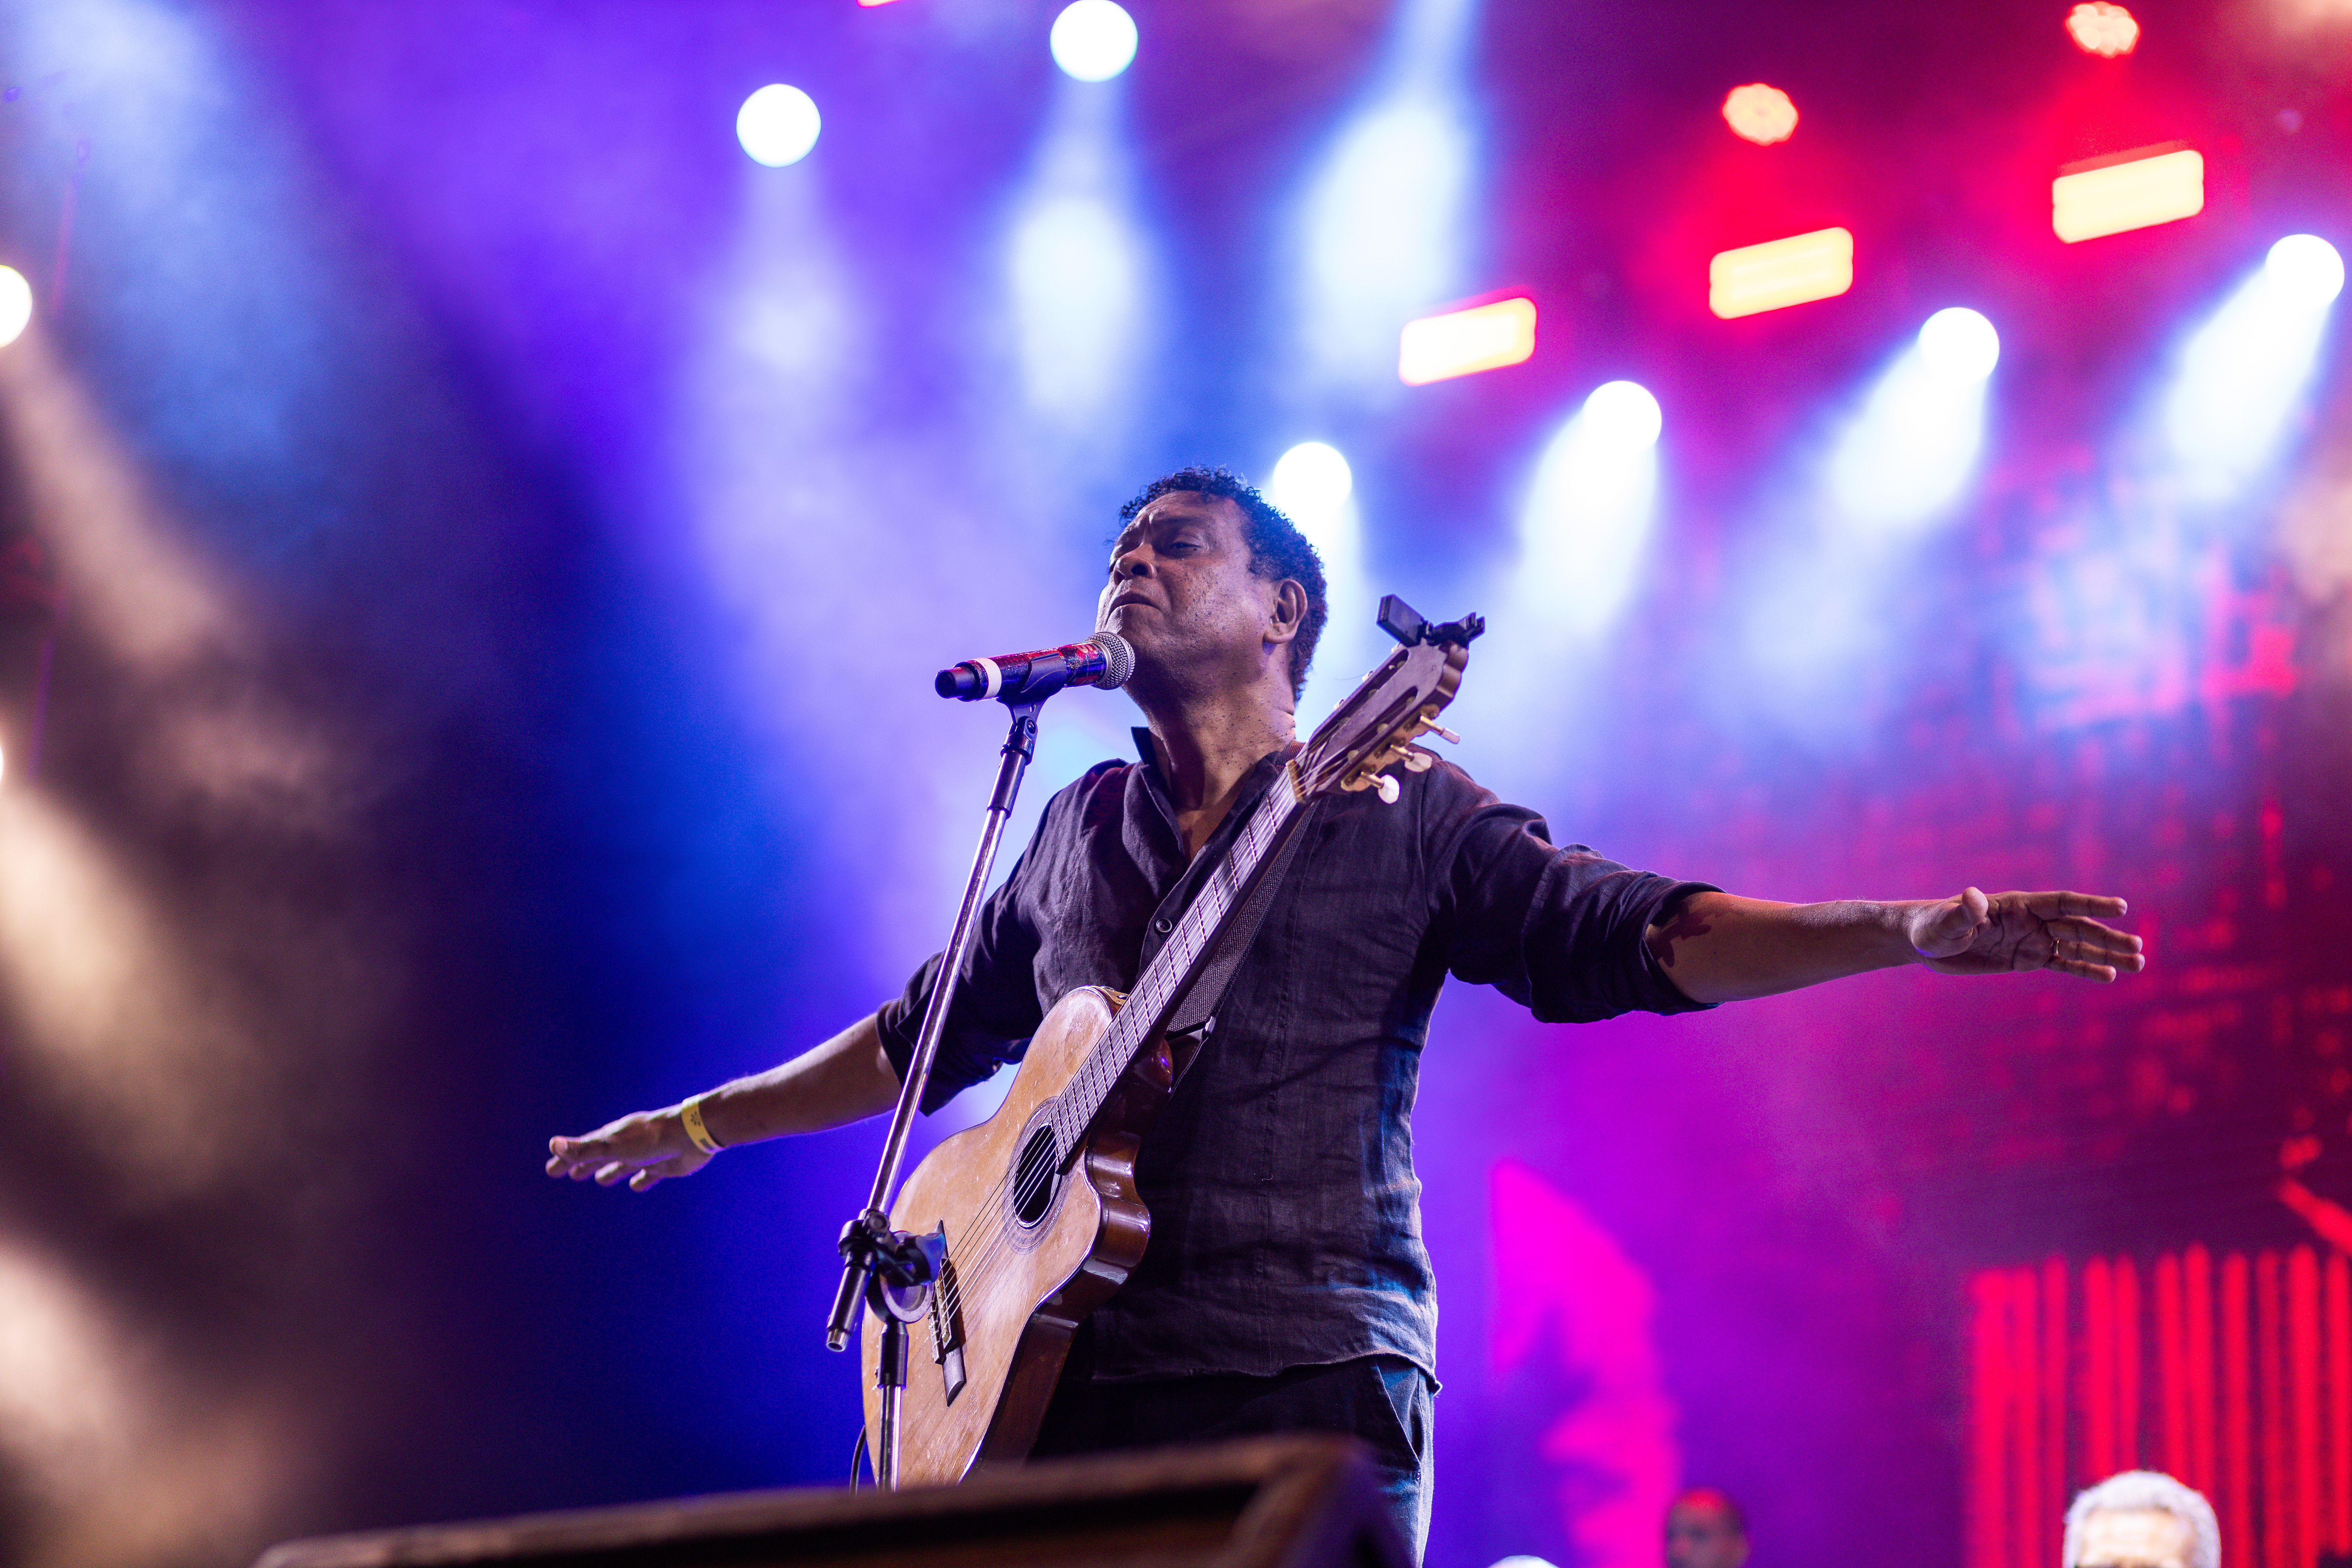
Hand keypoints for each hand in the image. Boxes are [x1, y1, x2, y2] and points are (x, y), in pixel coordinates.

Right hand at [545, 1106, 711, 1192]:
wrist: (693, 1134)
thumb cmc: (652, 1138)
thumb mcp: (614, 1145)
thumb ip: (585, 1148)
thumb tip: (552, 1144)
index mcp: (613, 1138)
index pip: (582, 1150)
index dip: (566, 1160)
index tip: (550, 1170)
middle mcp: (627, 1145)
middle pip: (600, 1157)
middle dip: (584, 1166)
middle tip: (570, 1175)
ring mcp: (646, 1155)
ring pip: (622, 1165)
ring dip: (611, 1172)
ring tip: (600, 1181)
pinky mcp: (664, 1165)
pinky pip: (648, 1176)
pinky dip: (640, 1181)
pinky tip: (636, 1186)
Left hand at [1905, 889, 2144, 980]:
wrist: (1925, 943)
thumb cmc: (1933, 927)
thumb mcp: (1947, 923)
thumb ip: (1964, 912)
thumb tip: (1973, 896)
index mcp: (2017, 906)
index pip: (2062, 903)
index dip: (2091, 905)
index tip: (2121, 908)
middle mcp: (2030, 921)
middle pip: (2077, 927)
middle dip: (2108, 938)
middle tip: (2139, 948)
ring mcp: (2030, 939)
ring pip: (2076, 946)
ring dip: (2106, 954)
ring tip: (2138, 963)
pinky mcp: (2025, 959)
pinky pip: (2061, 963)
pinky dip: (2085, 969)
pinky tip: (2108, 976)